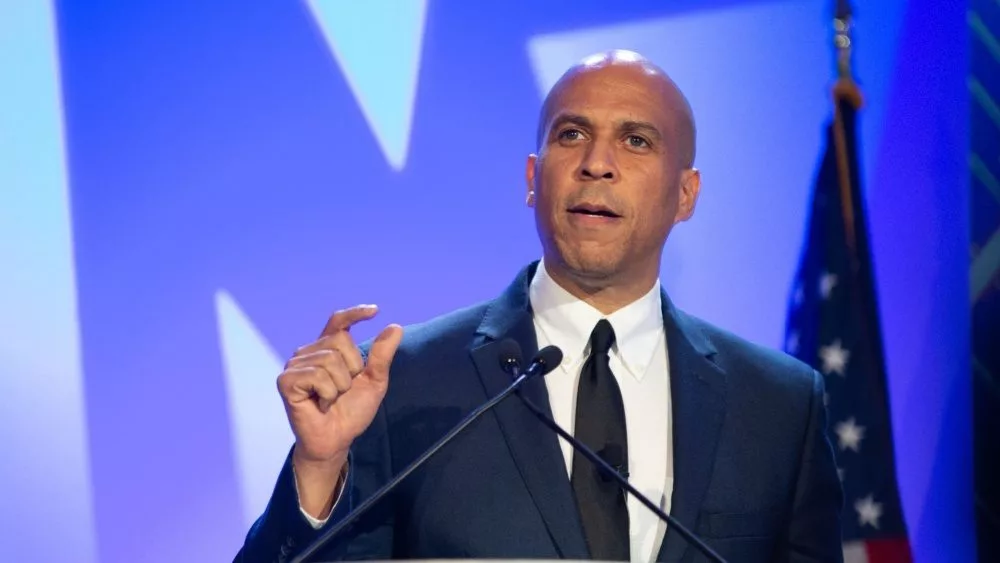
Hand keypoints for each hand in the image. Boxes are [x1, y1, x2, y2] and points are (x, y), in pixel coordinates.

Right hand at [277, 305, 401, 516]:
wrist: (336, 439)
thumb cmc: (351, 411)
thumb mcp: (374, 381)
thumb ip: (381, 355)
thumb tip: (395, 327)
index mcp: (328, 349)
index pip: (338, 322)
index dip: (354, 313)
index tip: (375, 311)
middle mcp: (309, 352)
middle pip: (340, 341)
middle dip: (351, 370)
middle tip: (342, 391)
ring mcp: (294, 365)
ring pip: (329, 360)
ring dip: (339, 386)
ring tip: (331, 399)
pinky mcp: (286, 381)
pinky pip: (316, 375)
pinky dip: (327, 393)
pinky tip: (320, 404)